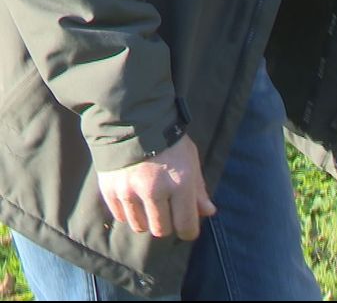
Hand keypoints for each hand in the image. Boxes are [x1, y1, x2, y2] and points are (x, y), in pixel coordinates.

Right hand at [96, 135, 216, 240]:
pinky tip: (135, 199)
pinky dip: (129, 213)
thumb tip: (208, 212)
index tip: (189, 230)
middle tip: (169, 213)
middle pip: (161, 230)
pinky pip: (121, 217)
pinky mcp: (110, 191)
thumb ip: (198, 190)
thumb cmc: (169, 143)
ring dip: (147, 220)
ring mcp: (129, 191)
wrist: (133, 122)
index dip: (189, 231)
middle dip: (168, 225)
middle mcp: (154, 190)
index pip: (186, 224)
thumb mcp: (191, 161)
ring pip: (140, 226)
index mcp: (180, 183)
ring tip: (151, 204)